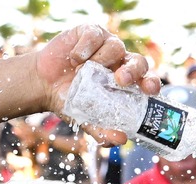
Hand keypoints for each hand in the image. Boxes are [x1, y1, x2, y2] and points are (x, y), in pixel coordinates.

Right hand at [34, 25, 158, 136]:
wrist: (44, 85)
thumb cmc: (70, 100)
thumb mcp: (86, 119)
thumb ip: (103, 130)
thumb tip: (121, 139)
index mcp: (126, 83)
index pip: (147, 80)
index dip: (151, 83)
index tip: (149, 90)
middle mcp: (120, 62)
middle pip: (139, 62)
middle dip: (133, 71)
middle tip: (120, 80)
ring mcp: (106, 45)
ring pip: (116, 47)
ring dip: (101, 59)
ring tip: (82, 70)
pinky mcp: (90, 32)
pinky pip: (95, 35)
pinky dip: (85, 48)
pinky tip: (74, 59)